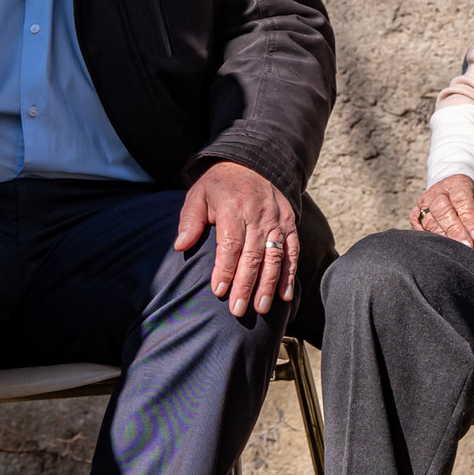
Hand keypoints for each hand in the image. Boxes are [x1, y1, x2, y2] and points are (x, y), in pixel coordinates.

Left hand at [175, 161, 297, 316]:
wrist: (251, 163)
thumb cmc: (219, 185)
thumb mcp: (198, 195)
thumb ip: (190, 220)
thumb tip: (180, 245)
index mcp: (234, 207)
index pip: (231, 244)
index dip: (226, 269)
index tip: (219, 291)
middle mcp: (258, 215)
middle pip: (253, 255)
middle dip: (246, 285)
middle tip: (238, 310)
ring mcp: (276, 220)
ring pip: (274, 257)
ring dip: (269, 285)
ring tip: (261, 308)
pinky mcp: (289, 224)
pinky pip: (292, 251)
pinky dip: (290, 275)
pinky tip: (285, 296)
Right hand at [409, 174, 473, 249]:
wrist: (453, 200)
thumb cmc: (473, 209)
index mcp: (459, 184)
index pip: (461, 198)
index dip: (469, 218)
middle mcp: (438, 191)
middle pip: (441, 208)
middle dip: (455, 229)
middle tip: (468, 246)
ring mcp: (424, 203)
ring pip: (429, 220)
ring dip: (445, 238)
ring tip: (459, 251)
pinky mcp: (415, 216)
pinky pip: (420, 229)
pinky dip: (433, 240)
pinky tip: (444, 249)